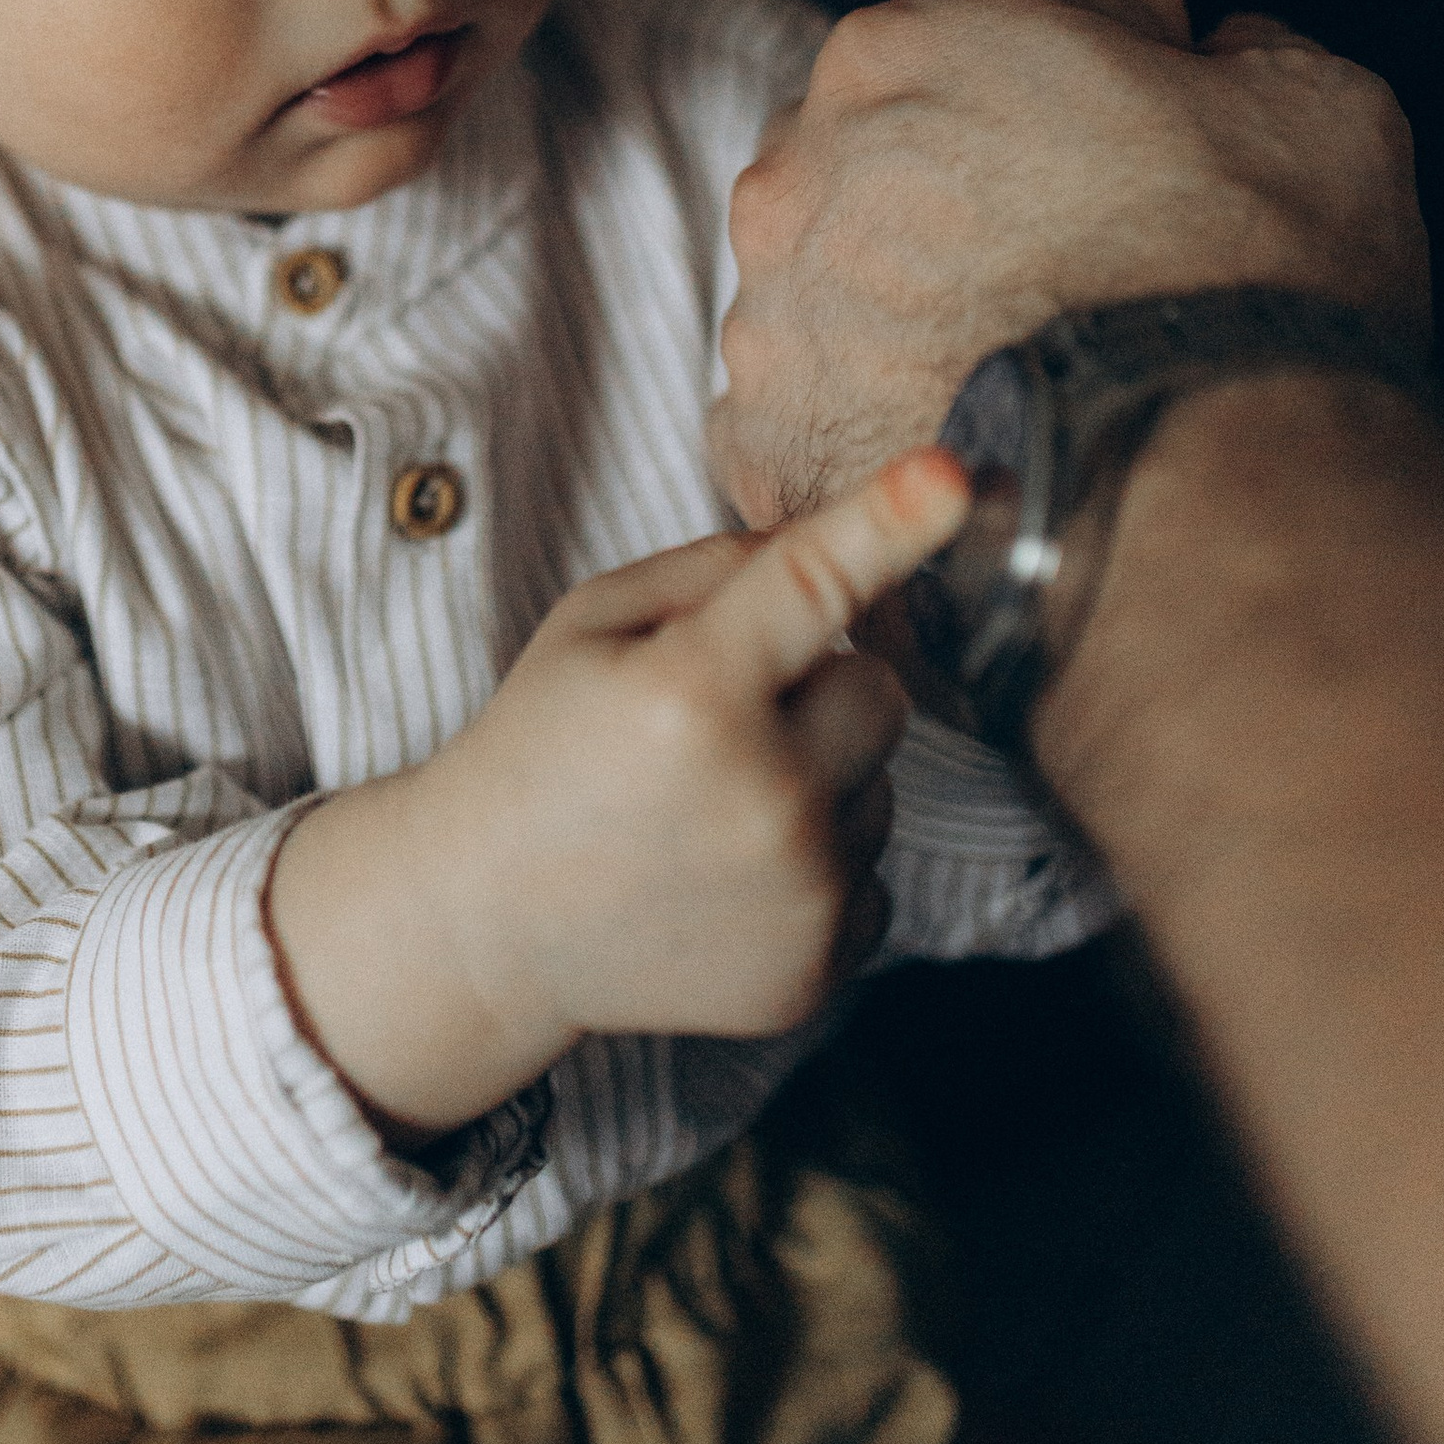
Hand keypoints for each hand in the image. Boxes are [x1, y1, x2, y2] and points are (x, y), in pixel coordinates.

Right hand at [267, 448, 969, 1139]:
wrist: (490, 923)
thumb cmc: (540, 747)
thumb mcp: (590, 624)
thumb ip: (712, 569)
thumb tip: (832, 543)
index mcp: (689, 694)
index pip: (813, 585)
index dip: (890, 523)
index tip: (952, 475)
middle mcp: (762, 798)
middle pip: (879, 691)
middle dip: (816, 688)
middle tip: (720, 718)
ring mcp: (800, 896)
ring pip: (882, 786)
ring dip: (817, 780)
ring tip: (708, 807)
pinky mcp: (821, 969)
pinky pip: (875, 875)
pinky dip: (816, 865)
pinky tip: (725, 873)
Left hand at [712, 0, 1430, 524]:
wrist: (1216, 490)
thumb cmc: (1255, 282)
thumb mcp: (1296, 97)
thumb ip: (1212, 46)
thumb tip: (1193, 53)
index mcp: (896, 50)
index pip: (953, 42)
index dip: (1042, 92)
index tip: (1101, 147)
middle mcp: (797, 169)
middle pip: (866, 163)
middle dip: (944, 198)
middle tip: (1057, 264)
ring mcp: (769, 312)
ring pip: (823, 290)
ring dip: (895, 315)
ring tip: (1011, 371)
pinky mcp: (769, 445)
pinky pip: (807, 420)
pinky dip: (869, 430)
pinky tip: (960, 446)